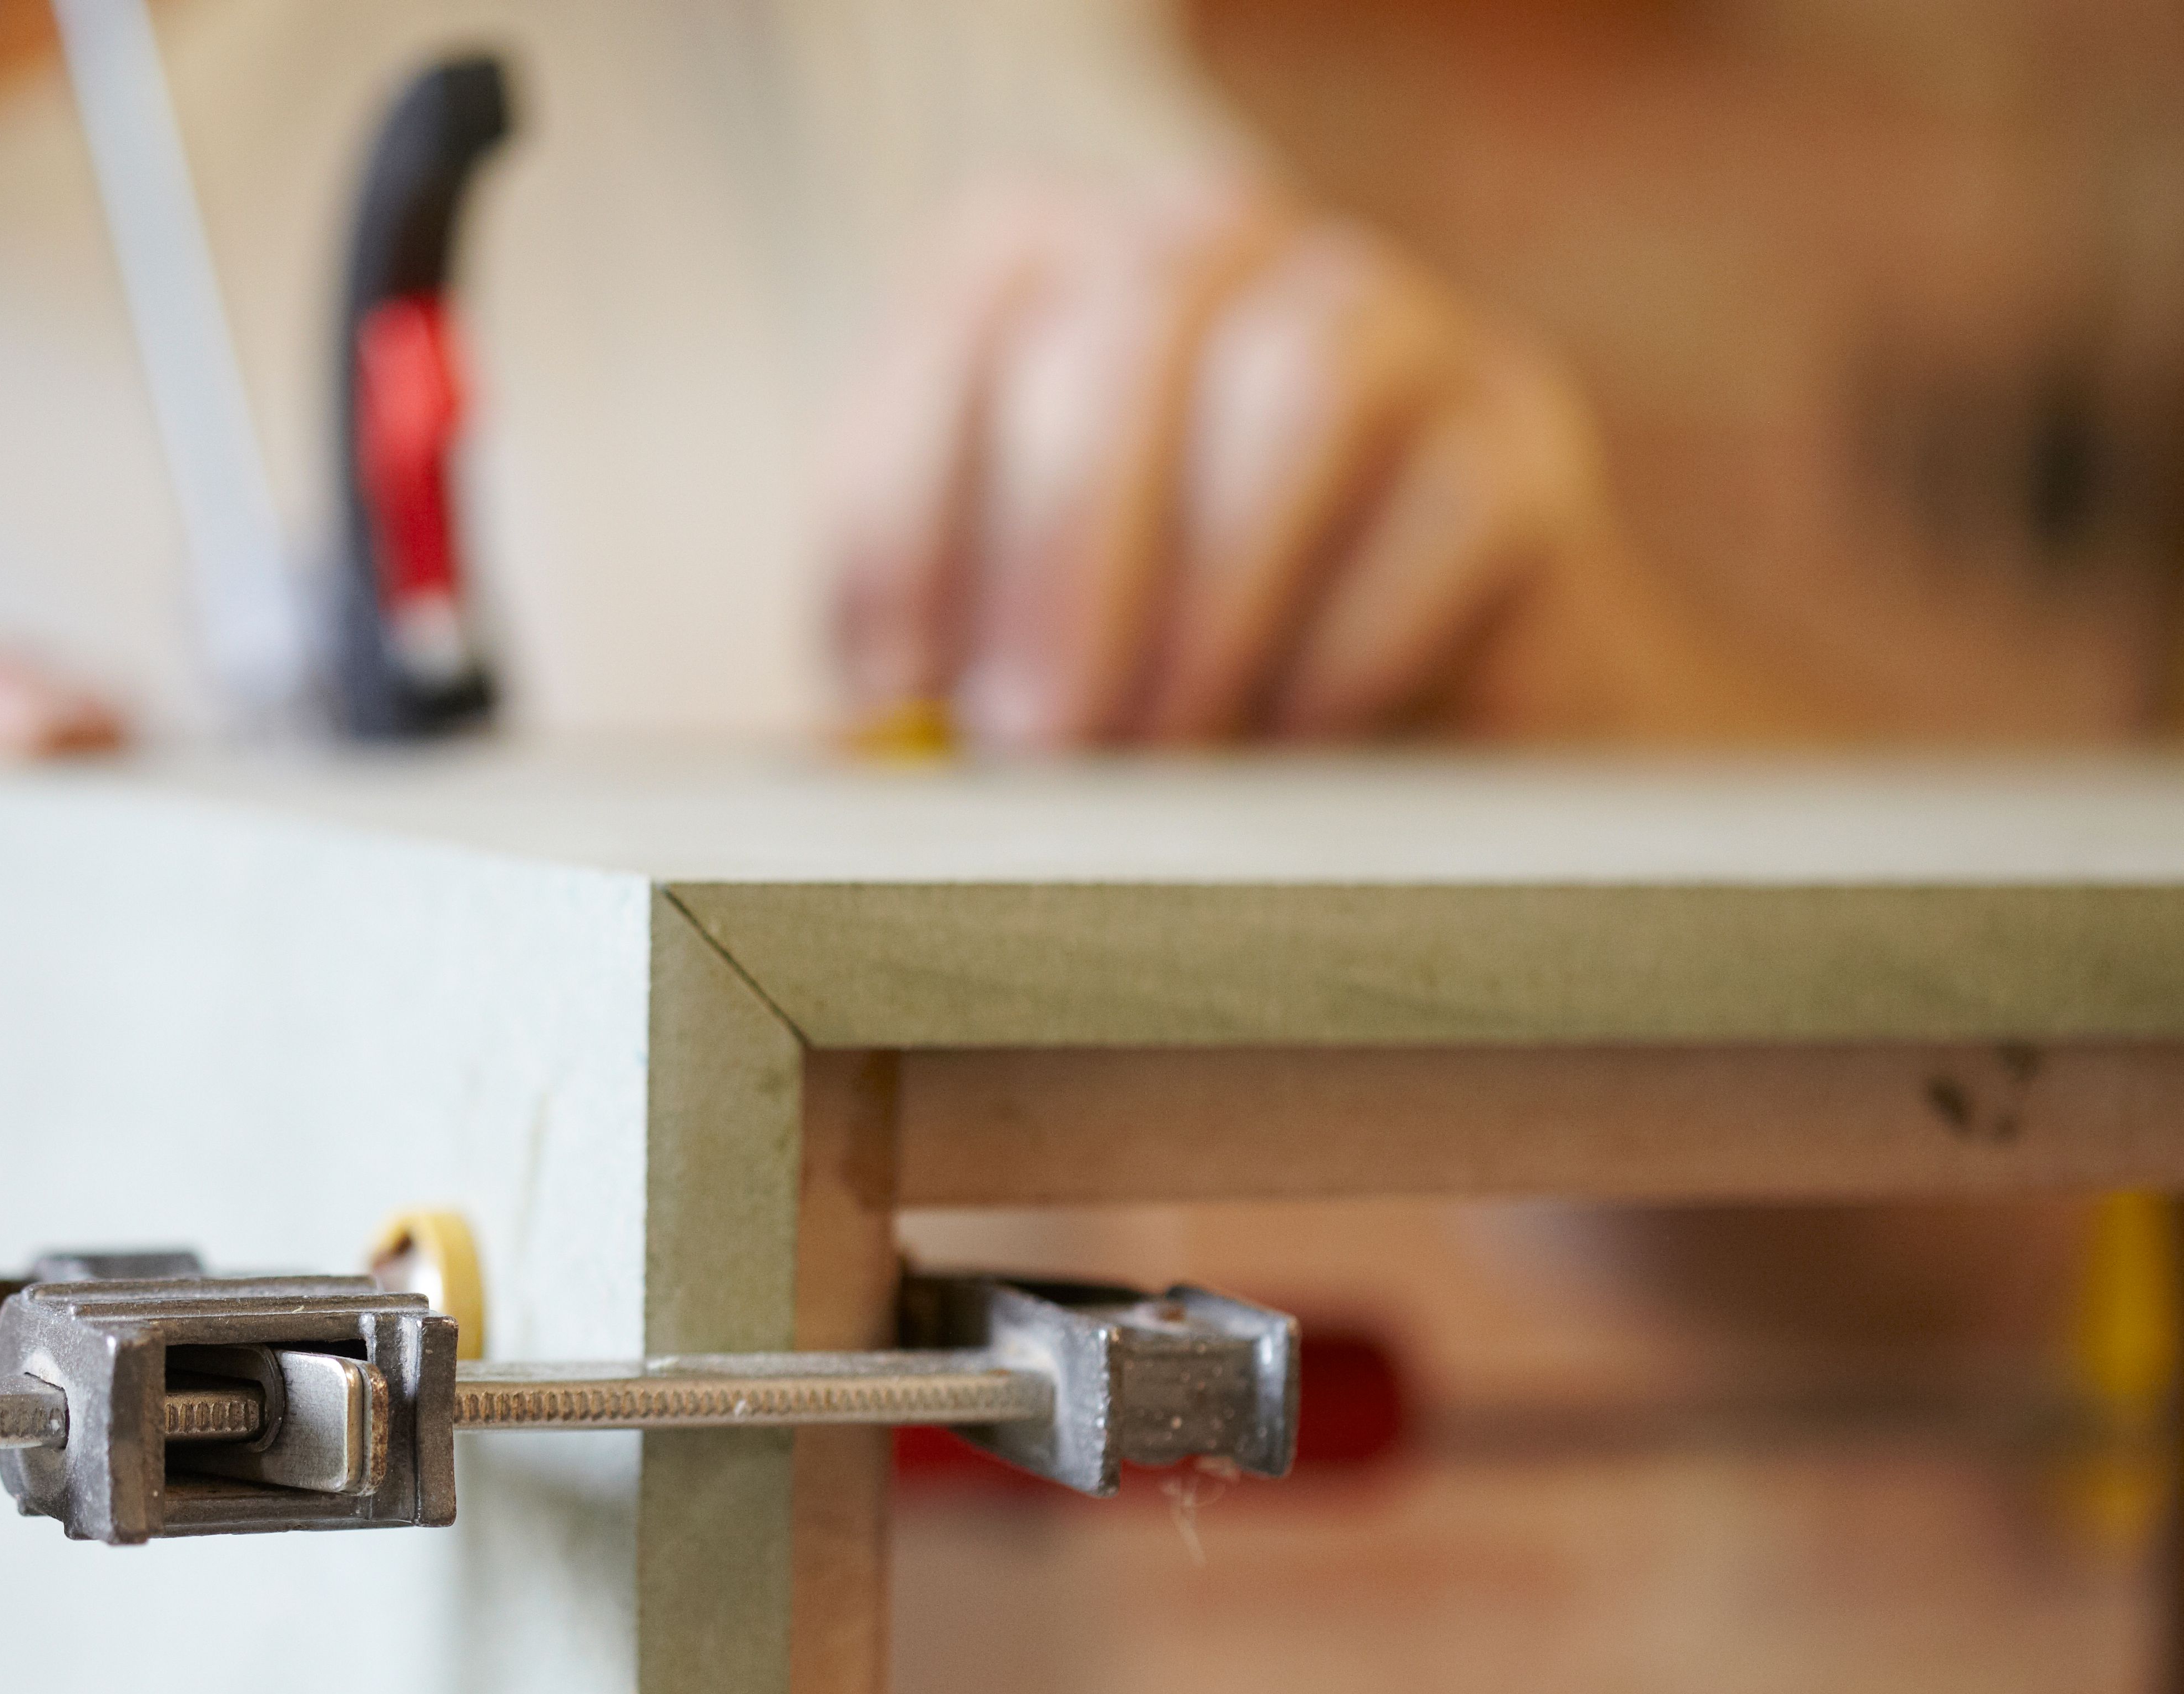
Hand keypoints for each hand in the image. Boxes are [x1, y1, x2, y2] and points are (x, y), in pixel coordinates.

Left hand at [826, 175, 1788, 747]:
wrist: (1379, 725)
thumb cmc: (1130, 675)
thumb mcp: (997, 661)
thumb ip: (918, 686)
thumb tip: (857, 760)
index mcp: (1046, 271)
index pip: (965, 319)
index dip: (912, 510)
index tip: (896, 688)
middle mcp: (1211, 251)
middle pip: (1131, 329)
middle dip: (1067, 557)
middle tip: (1038, 746)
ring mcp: (1386, 322)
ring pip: (1302, 385)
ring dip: (1213, 598)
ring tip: (1166, 758)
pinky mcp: (1518, 438)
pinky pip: (1451, 505)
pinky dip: (1352, 647)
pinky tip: (1292, 749)